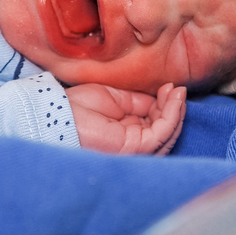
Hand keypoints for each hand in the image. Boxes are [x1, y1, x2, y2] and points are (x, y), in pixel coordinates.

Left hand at [66, 83, 186, 154]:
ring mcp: (135, 148)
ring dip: (176, 111)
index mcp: (126, 132)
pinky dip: (172, 115)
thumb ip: (138, 101)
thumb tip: (161, 100)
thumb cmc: (78, 107)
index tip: (170, 86)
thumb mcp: (115, 97)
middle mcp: (132, 142)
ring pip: (167, 134)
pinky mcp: (135, 148)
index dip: (165, 105)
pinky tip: (173, 99)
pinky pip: (162, 133)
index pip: (155, 123)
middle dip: (173, 108)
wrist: (59, 114)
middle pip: (165, 130)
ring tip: (177, 92)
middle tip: (176, 89)